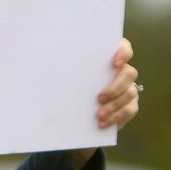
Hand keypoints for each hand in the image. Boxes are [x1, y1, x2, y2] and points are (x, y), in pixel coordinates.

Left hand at [69, 38, 139, 168]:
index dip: (123, 52)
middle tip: (99, 98)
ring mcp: (128, 87)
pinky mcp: (129, 104)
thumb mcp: (62, 72)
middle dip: (115, 86)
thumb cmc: (65, 83)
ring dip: (115, 105)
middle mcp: (121, 70)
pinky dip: (117, 117)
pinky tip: (104, 123)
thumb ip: (60, 63)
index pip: (122, 47)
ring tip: (99, 115)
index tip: (115, 62)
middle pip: (129, 73)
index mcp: (106, 57)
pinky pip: (130, 110)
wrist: (71, 106)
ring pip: (130, 93)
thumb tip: (40, 57)